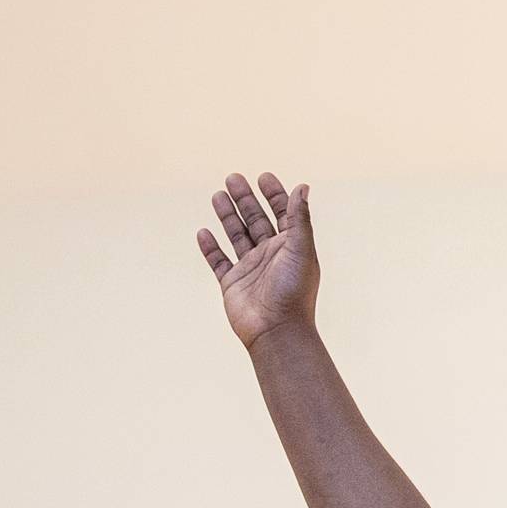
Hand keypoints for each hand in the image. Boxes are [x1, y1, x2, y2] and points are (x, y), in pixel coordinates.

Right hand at [196, 172, 319, 348]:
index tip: (263, 177)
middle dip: (245, 199)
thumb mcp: (300, 249)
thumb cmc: (294, 291)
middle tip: (232, 178)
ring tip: (217, 194)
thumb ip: (299, 218)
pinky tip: (203, 232)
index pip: (282, 214)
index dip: (274, 195)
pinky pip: (218, 261)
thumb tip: (303, 186)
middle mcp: (271, 256)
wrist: (277, 330)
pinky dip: (210, 247)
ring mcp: (250, 269)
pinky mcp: (232, 283)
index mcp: (290, 247)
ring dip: (227, 216)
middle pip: (256, 220)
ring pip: (237, 236)